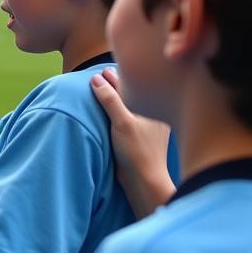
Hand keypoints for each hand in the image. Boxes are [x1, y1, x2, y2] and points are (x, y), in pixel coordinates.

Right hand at [91, 68, 173, 218]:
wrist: (143, 181)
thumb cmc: (137, 151)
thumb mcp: (122, 122)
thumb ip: (110, 100)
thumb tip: (96, 79)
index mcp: (156, 108)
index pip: (136, 87)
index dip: (119, 78)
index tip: (103, 71)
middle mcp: (154, 116)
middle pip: (133, 95)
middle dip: (117, 87)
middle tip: (101, 74)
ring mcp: (147, 128)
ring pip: (129, 107)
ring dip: (115, 100)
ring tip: (101, 89)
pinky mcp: (139, 138)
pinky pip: (125, 119)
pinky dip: (115, 112)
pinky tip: (106, 109)